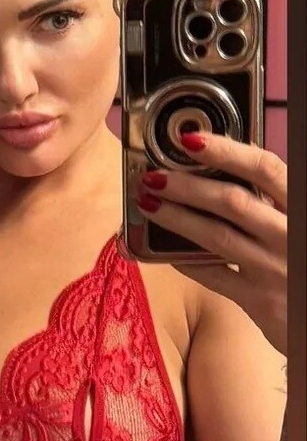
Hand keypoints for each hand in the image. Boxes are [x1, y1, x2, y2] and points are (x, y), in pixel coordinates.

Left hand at [135, 131, 286, 356]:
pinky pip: (212, 276)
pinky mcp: (258, 300)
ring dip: (177, 218)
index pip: (264, 168)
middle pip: (232, 201)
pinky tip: (164, 249)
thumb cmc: (304, 259)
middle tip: (153, 176)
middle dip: (186, 186)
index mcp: (301, 206)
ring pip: (217, 236)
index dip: (226, 151)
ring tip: (149, 203)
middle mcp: (290, 234)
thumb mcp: (300, 221)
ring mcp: (273, 268)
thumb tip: (230, 165)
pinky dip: (186, 260)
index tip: (190, 140)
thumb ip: (275, 200)